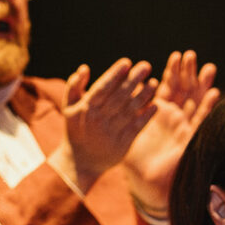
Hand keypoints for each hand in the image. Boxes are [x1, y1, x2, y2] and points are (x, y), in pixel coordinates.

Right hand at [56, 60, 157, 189]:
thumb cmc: (75, 130)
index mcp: (86, 109)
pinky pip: (137, 127)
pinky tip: (156, 104)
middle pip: (119, 96)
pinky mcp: (122, 144)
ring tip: (154, 82)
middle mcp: (99, 120)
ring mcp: (111, 132)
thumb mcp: (68, 108)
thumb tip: (84, 68)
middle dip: (133, 80)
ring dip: (144, 95)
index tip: (126, 62)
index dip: (114, 74)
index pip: (102, 88)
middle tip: (146, 66)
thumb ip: (74, 86)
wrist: (80, 162)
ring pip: (130, 110)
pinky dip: (146, 116)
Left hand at [123, 50, 218, 214]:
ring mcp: (184, 125)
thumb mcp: (124, 127)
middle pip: (184, 90)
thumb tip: (119, 91)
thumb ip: (121, 109)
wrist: (146, 180)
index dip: (173, 71)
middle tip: (190, 55)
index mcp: (158, 111)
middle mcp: (173, 116)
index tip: (176, 56)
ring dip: (202, 85)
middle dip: (188, 73)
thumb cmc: (134, 156)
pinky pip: (201, 120)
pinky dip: (207, 107)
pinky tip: (213, 93)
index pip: (168, 86)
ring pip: (196, 101)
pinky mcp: (190, 137)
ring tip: (208, 68)